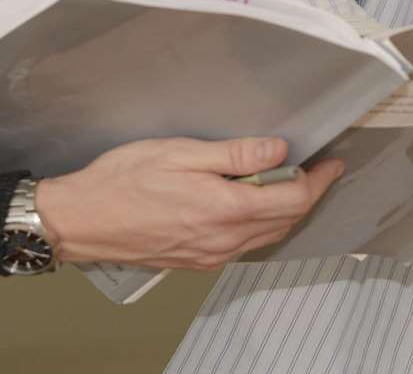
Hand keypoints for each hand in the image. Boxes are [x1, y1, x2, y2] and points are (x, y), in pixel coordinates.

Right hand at [35, 136, 342, 269]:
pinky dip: (260, 225)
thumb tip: (278, 150)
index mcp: (225, 210)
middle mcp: (224, 240)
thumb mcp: (180, 153)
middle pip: (285, 222)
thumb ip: (234, 155)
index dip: (317, 180)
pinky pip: (243, 245)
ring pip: (266, 237)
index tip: (330, 164)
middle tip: (317, 170)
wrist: (82, 220)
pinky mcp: (195, 261)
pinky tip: (252, 206)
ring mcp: (210, 255)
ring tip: (290, 184)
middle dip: (307, 195)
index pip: (292, 199)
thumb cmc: (122, 181)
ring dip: (286, 212)